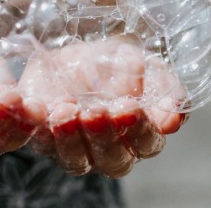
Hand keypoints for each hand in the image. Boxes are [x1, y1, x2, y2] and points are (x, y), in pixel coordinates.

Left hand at [17, 35, 187, 177]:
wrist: (74, 51)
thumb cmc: (116, 63)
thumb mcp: (145, 65)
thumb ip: (163, 89)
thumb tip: (174, 116)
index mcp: (141, 135)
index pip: (147, 143)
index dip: (141, 130)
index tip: (130, 107)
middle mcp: (109, 150)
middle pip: (113, 159)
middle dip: (104, 136)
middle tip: (96, 112)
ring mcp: (74, 149)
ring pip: (75, 159)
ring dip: (70, 136)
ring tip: (66, 110)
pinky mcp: (43, 139)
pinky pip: (38, 141)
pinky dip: (36, 124)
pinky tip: (37, 105)